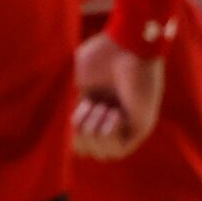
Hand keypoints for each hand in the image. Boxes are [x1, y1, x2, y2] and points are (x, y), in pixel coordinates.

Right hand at [73, 30, 164, 160]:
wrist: (124, 46)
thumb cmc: (102, 55)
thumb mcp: (76, 81)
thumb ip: (68, 104)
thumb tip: (60, 130)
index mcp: (94, 109)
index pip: (78, 142)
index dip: (71, 132)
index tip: (78, 105)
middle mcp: (110, 120)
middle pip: (86, 151)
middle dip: (80, 133)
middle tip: (91, 105)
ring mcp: (127, 125)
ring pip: (102, 154)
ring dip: (95, 131)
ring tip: (104, 107)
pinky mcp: (141, 127)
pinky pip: (120, 150)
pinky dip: (110, 134)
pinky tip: (114, 113)